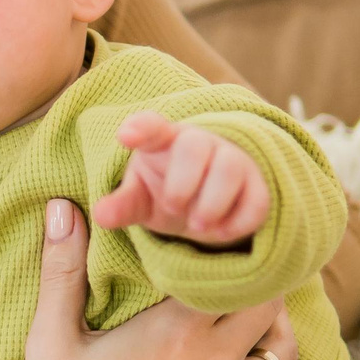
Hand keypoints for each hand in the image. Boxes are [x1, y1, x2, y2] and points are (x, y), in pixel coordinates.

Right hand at [0, 198, 299, 359]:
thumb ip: (61, 270)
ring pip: (281, 354)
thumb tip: (62, 205)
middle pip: (268, 303)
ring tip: (257, 315)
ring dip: (272, 331)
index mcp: (175, 330)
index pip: (231, 269)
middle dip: (259, 281)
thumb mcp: (51, 342)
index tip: (224, 236)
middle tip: (244, 270)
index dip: (233, 248)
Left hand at [93, 114, 268, 246]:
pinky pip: (258, 197)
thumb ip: (123, 205)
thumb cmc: (167, 191)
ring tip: (198, 226)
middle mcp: (200, 143)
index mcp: (163, 140)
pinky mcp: (257, 183)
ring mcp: (232, 159)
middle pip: (195, 145)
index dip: (141, 128)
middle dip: (182, 182)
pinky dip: (240, 221)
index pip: (151, 126)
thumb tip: (101, 215)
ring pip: (231, 168)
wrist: (208, 203)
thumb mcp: (141, 199)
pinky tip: (221, 232)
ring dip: (213, 202)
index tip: (126, 136)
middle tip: (174, 208)